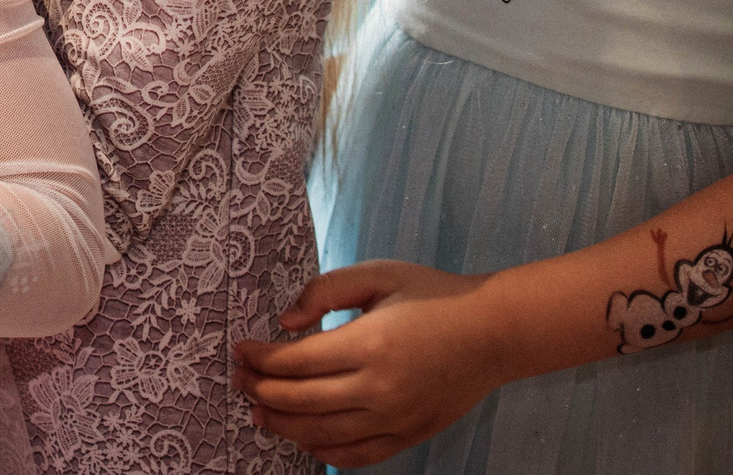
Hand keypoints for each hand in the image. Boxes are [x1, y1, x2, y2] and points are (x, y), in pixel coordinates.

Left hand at [230, 262, 516, 467]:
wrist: (494, 333)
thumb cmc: (433, 295)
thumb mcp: (378, 275)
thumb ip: (325, 290)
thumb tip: (286, 323)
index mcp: (370, 344)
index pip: (296, 362)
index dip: (260, 359)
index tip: (240, 350)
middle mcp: (380, 389)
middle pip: (300, 402)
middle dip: (260, 390)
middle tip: (238, 378)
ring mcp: (395, 419)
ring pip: (321, 434)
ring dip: (282, 425)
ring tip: (257, 411)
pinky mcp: (408, 436)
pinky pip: (355, 456)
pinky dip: (321, 451)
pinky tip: (302, 437)